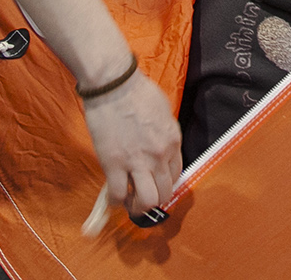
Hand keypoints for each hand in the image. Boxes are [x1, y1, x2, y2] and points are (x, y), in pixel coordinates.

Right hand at [82, 72, 180, 219]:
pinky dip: (116, 201)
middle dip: (154, 199)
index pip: (177, 176)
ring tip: (130, 202)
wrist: (113, 83)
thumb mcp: (163, 111)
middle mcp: (160, 155)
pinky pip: (118, 195)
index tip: (155, 183)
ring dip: (138, 207)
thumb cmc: (137, 91)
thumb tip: (160, 146)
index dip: (165, 183)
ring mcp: (138, 162)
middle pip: (164, 193)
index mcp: (173, 141)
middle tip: (141, 196)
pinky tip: (114, 196)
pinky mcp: (114, 164)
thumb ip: (165, 133)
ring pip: (147, 201)